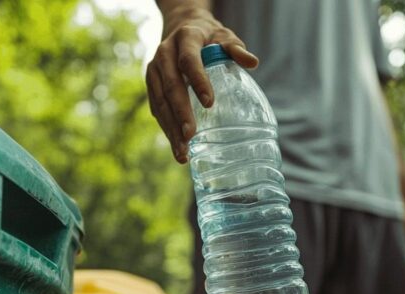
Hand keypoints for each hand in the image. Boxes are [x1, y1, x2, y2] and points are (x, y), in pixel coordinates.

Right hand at [146, 6, 257, 163]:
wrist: (182, 29)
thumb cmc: (208, 37)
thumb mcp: (224, 37)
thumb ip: (236, 49)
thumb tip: (253, 63)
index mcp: (184, 38)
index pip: (188, 61)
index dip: (198, 81)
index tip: (209, 104)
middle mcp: (164, 54)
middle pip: (170, 86)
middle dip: (180, 113)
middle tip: (191, 135)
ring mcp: (154, 70)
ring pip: (159, 102)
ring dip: (170, 128)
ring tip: (182, 152)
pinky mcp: (151, 85)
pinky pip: (156, 110)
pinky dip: (167, 129)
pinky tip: (177, 146)